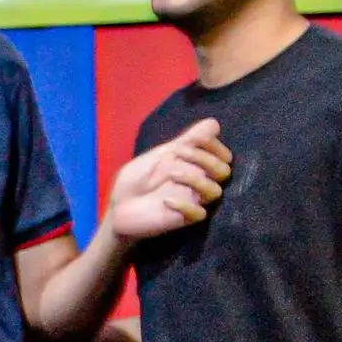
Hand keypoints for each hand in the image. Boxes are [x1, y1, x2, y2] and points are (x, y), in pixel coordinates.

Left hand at [101, 122, 229, 246]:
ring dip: (196, 179)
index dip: (215, 146)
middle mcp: (199, 182)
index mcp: (195, 165)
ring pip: (215, 192)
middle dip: (205, 159)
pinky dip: (185, 206)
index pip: (224, 156)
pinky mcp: (183, 218)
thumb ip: (185, 141)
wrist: (118, 205)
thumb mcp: (158, 155)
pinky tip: (166, 201)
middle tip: (178, 153)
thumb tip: (213, 123)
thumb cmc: (138, 178)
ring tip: (172, 174)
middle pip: (223, 172)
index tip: (195, 139)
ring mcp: (192, 200)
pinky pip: (199, 214)